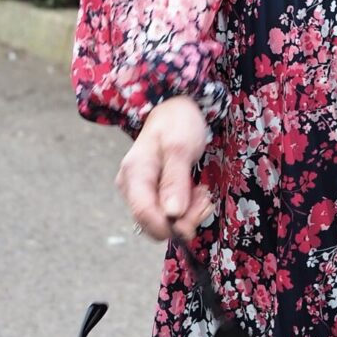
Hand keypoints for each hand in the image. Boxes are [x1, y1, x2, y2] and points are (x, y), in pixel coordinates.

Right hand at [116, 95, 212, 241]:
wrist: (173, 109)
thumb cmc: (177, 123)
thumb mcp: (181, 146)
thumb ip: (175, 180)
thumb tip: (172, 214)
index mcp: (135, 173)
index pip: (144, 214)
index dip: (168, 227)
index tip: (194, 223)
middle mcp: (132, 186)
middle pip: (152, 221)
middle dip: (182, 219)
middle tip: (205, 200)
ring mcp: (140, 190)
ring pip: (162, 219)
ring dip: (187, 214)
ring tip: (202, 192)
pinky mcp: (151, 192)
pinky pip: (166, 212)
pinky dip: (185, 209)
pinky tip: (196, 193)